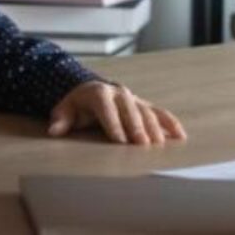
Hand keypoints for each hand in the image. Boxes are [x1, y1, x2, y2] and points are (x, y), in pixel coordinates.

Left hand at [47, 81, 186, 145]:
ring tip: (159, 144)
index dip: (113, 124)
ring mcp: (134, 98)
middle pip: (130, 110)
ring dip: (154, 127)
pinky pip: (160, 113)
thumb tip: (54, 130)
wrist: (90, 89)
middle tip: (142, 145)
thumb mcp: (64, 110)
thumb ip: (61, 120)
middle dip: (136, 127)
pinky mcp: (144, 104)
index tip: (119, 141)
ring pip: (146, 111)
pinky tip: (180, 136)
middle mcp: (119, 93)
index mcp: (99, 93)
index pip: (107, 109)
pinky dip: (170, 123)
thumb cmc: (77, 105)